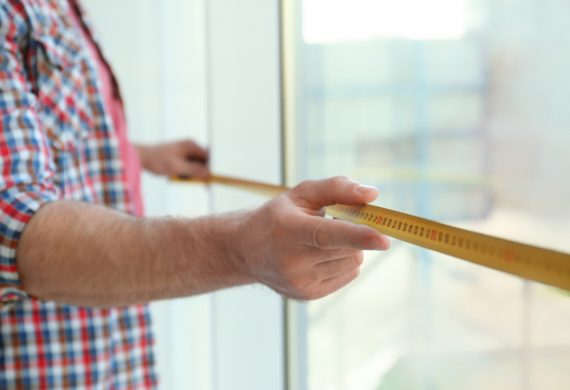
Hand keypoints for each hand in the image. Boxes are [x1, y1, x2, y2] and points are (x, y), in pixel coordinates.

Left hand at [136, 139, 209, 178]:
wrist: (140, 157)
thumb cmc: (158, 160)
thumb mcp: (178, 168)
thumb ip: (195, 170)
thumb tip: (209, 174)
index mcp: (191, 146)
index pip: (208, 158)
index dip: (211, 169)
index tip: (211, 180)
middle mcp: (189, 146)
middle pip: (202, 161)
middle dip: (201, 172)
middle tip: (197, 182)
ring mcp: (184, 151)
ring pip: (194, 165)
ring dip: (191, 173)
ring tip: (180, 177)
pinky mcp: (178, 156)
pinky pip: (187, 165)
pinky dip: (184, 172)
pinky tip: (176, 175)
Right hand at [238, 176, 389, 299]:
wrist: (247, 251)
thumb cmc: (278, 216)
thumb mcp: (302, 193)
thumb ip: (337, 188)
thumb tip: (373, 195)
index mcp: (289, 230)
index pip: (327, 235)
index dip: (358, 235)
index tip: (383, 239)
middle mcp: (292, 260)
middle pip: (349, 249)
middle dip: (354, 234)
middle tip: (335, 222)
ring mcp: (300, 282)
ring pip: (352, 262)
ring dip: (348, 249)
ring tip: (321, 241)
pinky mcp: (308, 295)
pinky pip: (348, 275)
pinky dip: (343, 262)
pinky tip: (320, 256)